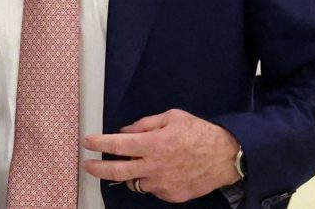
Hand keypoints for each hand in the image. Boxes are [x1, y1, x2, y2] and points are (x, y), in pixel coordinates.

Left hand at [82, 109, 240, 202]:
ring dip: (130, 174)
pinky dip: (150, 180)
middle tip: (87, 166)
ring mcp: (162, 184)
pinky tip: (160, 171)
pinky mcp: (171, 196)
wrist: (227, 158)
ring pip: (135, 182)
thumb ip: (146, 124)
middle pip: (117, 172)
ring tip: (133, 166)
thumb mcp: (173, 117)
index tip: (87, 142)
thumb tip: (125, 131)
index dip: (99, 144)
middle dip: (97, 169)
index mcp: (153, 144)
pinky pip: (152, 189)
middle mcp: (154, 167)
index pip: (117, 145)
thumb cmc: (200, 133)